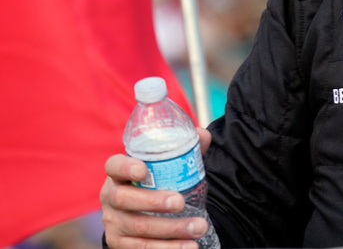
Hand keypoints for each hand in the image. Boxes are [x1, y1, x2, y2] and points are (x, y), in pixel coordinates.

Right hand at [100, 127, 212, 248]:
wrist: (143, 213)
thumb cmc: (156, 182)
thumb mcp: (166, 165)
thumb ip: (184, 148)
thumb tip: (202, 135)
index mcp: (118, 174)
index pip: (113, 166)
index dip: (125, 167)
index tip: (144, 169)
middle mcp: (111, 198)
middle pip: (125, 199)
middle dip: (154, 202)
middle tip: (181, 202)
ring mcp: (114, 223)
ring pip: (138, 228)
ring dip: (171, 230)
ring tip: (198, 227)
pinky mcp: (119, 243)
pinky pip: (141, 248)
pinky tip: (188, 247)